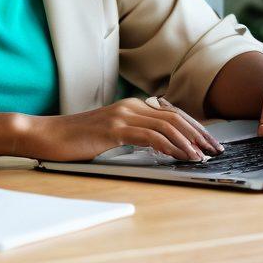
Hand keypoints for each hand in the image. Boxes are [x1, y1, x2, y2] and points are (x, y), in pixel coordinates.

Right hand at [16, 97, 224, 161]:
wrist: (46, 135)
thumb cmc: (76, 139)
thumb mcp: (110, 135)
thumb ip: (133, 135)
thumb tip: (160, 147)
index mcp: (131, 106)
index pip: (172, 114)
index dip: (195, 128)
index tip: (210, 143)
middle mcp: (130, 107)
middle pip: (175, 117)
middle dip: (200, 134)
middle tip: (216, 150)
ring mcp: (122, 116)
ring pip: (167, 125)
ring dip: (190, 142)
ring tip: (204, 156)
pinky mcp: (114, 129)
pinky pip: (151, 136)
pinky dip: (171, 146)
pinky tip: (182, 156)